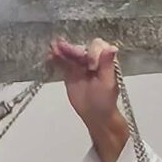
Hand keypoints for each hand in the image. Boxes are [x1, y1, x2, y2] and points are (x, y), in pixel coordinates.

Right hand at [47, 35, 126, 161]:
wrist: (96, 115)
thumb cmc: (105, 100)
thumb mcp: (108, 83)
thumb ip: (107, 65)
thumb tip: (111, 48)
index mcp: (104, 61)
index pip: (96, 48)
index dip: (89, 52)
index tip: (86, 61)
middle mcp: (91, 60)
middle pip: (80, 49)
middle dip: (71, 49)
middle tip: (61, 46)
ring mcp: (79, 66)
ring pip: (69, 55)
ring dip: (61, 50)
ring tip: (52, 47)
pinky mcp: (69, 73)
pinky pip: (62, 64)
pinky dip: (56, 60)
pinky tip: (49, 56)